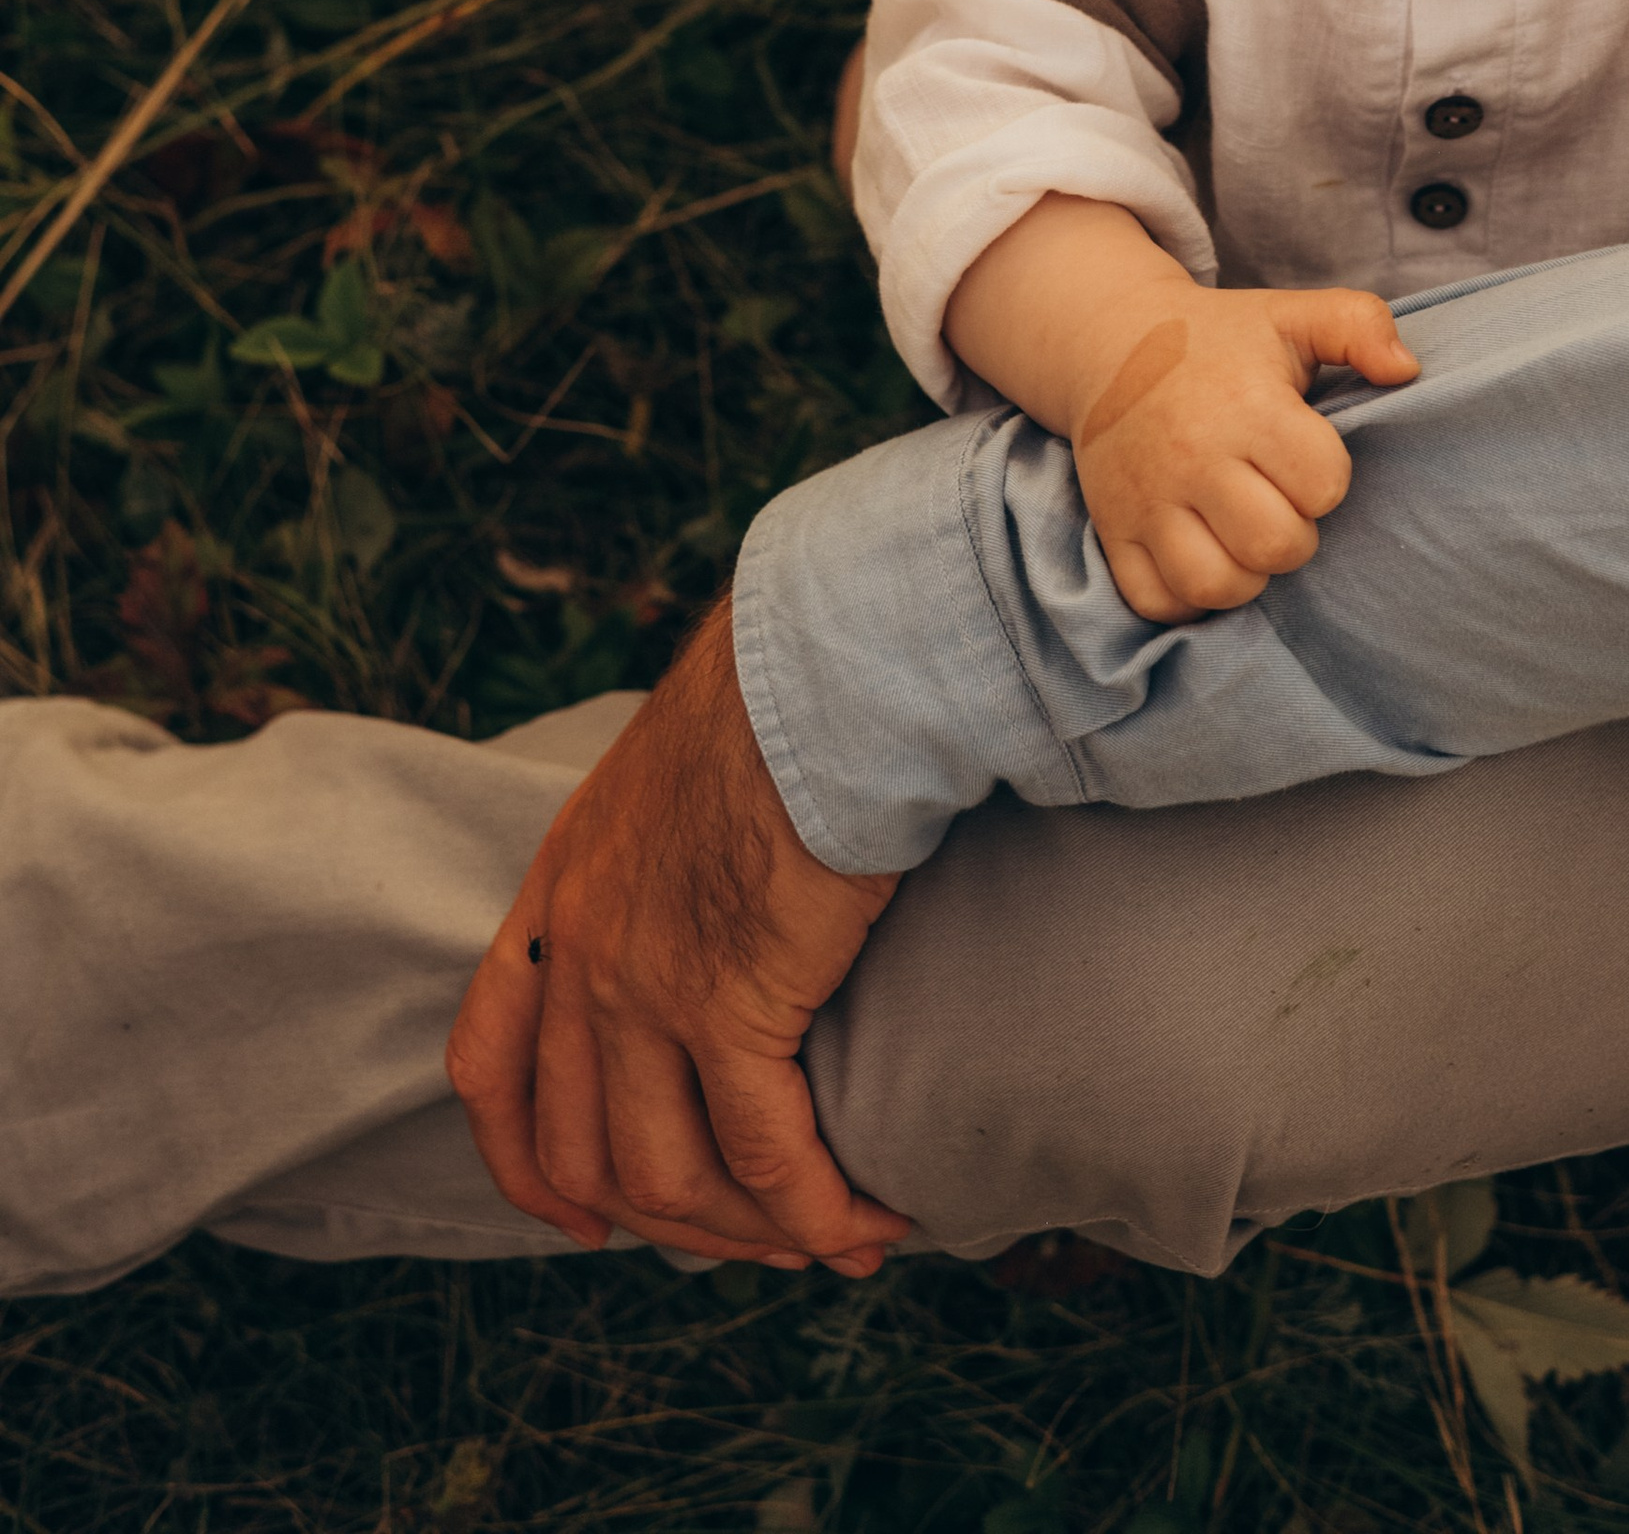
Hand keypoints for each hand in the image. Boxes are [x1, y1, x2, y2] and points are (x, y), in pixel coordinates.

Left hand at [445, 600, 908, 1274]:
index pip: (487, 1061)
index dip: (524, 1162)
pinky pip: (767, 1156)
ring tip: (829, 1238)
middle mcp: (581, 950)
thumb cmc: (781, 695)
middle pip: (582, 1147)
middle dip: (666, 1220)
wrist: (823, 662)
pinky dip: (818, 1210)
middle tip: (749, 1240)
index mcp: (560, 888)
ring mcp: (643, 985)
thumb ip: (662, 849)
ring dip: (750, 1232)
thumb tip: (717, 886)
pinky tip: (867, 1220)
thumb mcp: (672, 774)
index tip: (574, 1216)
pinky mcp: (732, 1003)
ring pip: (670, 1176)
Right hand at [1073, 283, 1418, 623]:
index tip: (1306, 457)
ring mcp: (1146, 498)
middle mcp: (1192, 455)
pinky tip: (1204, 557)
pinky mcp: (1113, 528)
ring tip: (1245, 538)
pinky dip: (1187, 598)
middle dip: (1296, 535)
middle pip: (1275, 546)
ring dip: (1246, 575)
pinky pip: (1156, 600)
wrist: (1108, 340)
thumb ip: (1360, 325)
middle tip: (1281, 504)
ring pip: (1215, 585)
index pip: (1323, 485)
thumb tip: (1407, 371)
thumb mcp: (1292, 315)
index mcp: (1246, 404)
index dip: (1328, 479)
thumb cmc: (1219, 339)